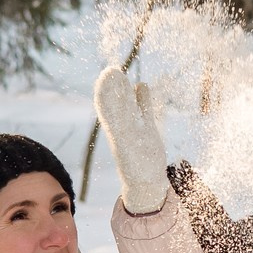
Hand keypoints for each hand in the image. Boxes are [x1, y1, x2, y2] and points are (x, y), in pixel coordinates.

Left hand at [93, 66, 170, 215]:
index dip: (104, 90)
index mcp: (115, 130)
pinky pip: (144, 111)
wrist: (148, 183)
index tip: (105, 75)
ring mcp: (136, 128)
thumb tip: (116, 104)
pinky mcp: (147, 131)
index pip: (106, 106)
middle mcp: (123, 127)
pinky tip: (142, 85)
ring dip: (125, 89)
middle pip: (116, 102)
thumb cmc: (136, 167)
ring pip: (129, 104)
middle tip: (111, 69)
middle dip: (113, 86)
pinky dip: (143, 98)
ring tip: (120, 73)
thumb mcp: (127, 142)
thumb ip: (122, 122)